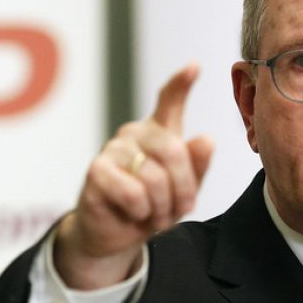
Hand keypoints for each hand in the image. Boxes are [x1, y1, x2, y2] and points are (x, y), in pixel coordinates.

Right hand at [54, 64, 214, 290]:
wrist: (116, 235)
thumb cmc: (151, 207)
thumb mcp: (182, 191)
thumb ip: (196, 167)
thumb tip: (206, 139)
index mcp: (159, 133)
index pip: (169, 101)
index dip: (181, 84)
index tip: (194, 67)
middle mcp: (135, 134)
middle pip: (174, 151)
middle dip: (183, 189)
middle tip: (179, 209)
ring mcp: (113, 149)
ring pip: (155, 177)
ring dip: (162, 207)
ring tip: (154, 214)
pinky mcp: (96, 171)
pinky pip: (134, 193)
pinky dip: (141, 212)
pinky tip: (133, 213)